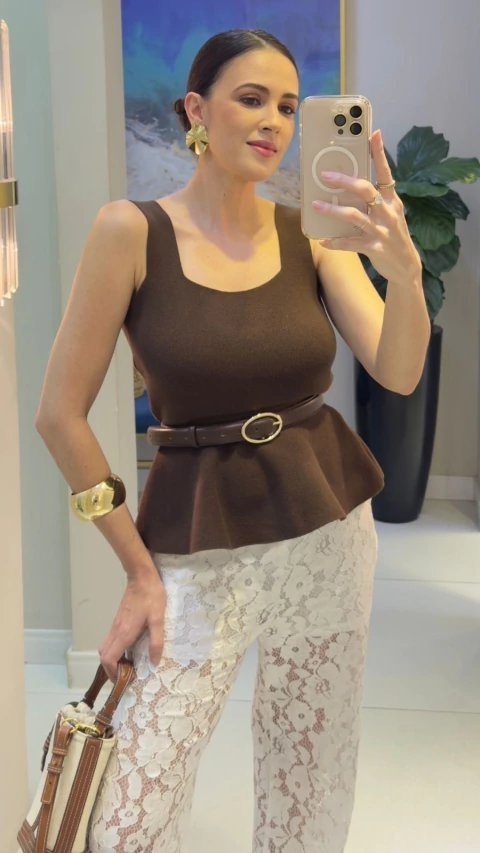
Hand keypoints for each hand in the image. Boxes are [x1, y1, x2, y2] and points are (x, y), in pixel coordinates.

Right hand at [98, 567, 165, 681]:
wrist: (141, 577)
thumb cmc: (151, 597)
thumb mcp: (158, 619)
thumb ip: (156, 641)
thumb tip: (154, 662)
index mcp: (124, 633)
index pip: (109, 659)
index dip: (113, 673)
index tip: (125, 679)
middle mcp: (116, 631)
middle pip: (103, 656)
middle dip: (111, 670)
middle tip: (126, 677)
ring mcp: (115, 626)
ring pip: (105, 649)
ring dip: (112, 661)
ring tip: (127, 667)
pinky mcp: (117, 621)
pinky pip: (110, 641)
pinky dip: (114, 652)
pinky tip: (128, 652)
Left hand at [312, 129, 421, 282]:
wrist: (406, 266)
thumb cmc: (393, 235)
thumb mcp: (390, 214)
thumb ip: (375, 200)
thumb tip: (350, 185)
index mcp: (392, 200)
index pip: (385, 172)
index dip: (379, 153)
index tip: (373, 133)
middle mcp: (387, 212)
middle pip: (365, 190)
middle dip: (345, 181)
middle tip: (325, 176)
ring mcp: (381, 230)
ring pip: (354, 216)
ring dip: (333, 210)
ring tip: (316, 206)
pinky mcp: (374, 248)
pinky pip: (350, 243)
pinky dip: (335, 242)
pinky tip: (323, 240)